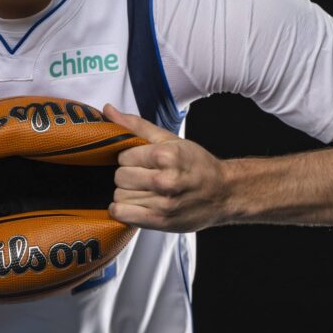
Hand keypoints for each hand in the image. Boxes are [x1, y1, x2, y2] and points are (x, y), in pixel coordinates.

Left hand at [103, 103, 229, 232]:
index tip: (140, 161)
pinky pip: (122, 214)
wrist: (224, 193)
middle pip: (120, 177)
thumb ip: (136, 126)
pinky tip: (134, 204)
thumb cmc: (197, 165)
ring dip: (127, 193)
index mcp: (167, 156)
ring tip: (143, 190)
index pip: (123, 157)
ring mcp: (163, 204)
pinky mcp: (160, 221)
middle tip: (143, 176)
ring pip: (119, 196)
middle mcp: (165, 181)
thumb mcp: (170, 140)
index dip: (129, 158)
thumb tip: (108, 110)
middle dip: (127, 175)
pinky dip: (122, 209)